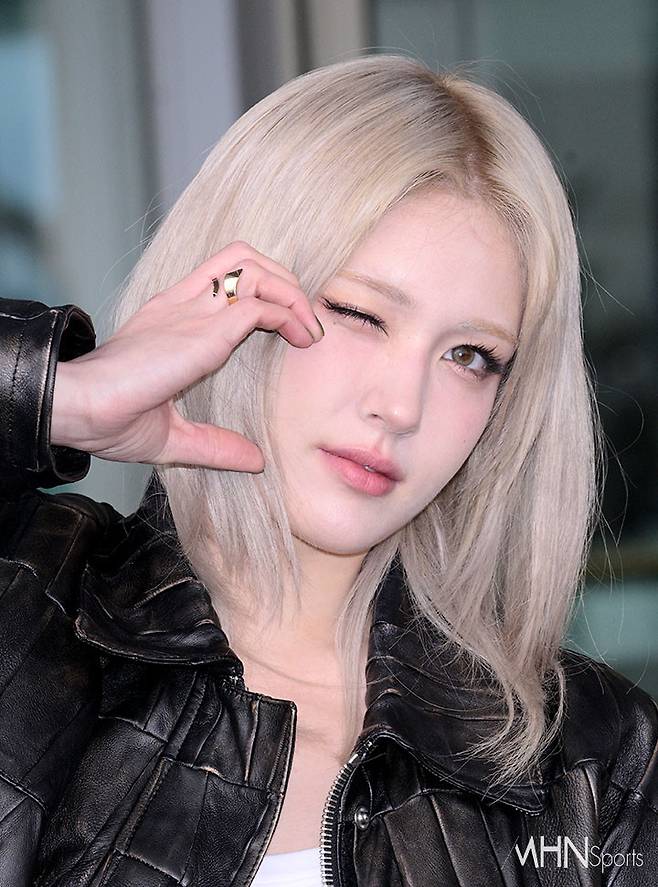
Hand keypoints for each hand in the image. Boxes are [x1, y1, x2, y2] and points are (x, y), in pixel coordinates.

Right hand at [51, 242, 323, 472]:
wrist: (77, 409)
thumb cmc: (108, 420)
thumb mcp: (173, 436)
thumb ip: (214, 444)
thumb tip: (253, 461)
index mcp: (171, 319)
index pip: (222, 278)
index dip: (262, 293)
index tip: (289, 330)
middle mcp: (182, 305)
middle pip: (242, 258)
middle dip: (282, 280)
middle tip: (304, 321)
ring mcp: (191, 312)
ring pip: (253, 268)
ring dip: (291, 293)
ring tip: (309, 328)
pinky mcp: (202, 329)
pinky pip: (258, 303)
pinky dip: (288, 313)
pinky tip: (302, 338)